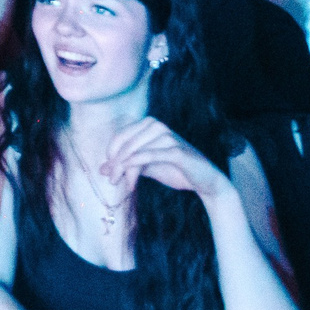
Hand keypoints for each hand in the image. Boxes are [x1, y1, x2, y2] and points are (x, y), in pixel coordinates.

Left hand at [101, 115, 230, 204]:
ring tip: (124, 185)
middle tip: (112, 180)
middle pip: (125, 143)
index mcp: (149, 125)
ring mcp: (167, 136)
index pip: (120, 136)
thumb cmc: (176, 170)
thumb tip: (102, 170)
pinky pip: (148, 157)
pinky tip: (130, 182)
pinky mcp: (176, 151)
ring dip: (125, 170)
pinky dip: (135, 169)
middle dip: (115, 164)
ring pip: (134, 151)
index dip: (111, 154)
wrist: (206, 181)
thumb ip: (127, 165)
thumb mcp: (147, 167)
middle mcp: (157, 126)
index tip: (107, 172)